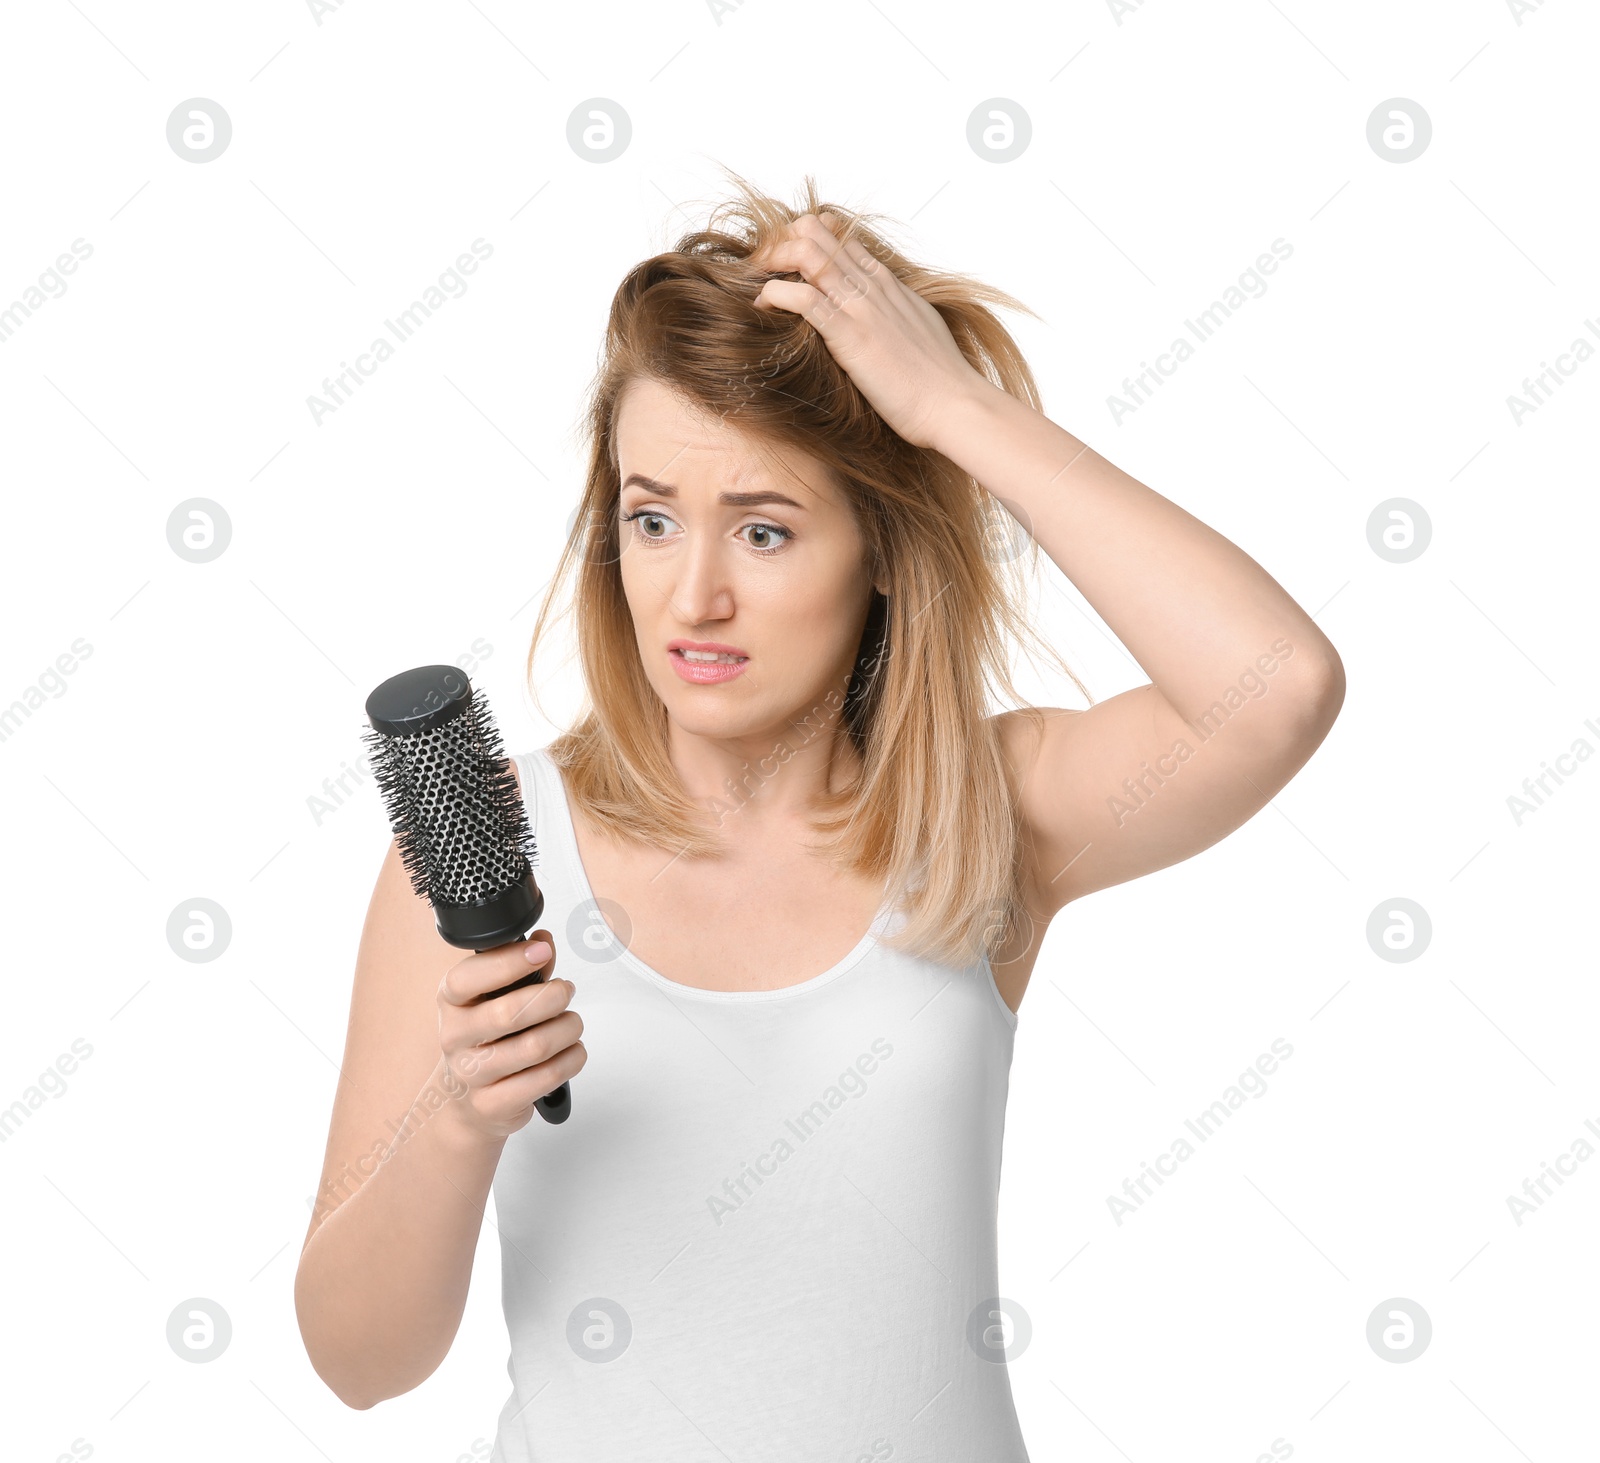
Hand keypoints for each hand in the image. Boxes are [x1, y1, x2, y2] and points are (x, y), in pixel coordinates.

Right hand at [436, 930, 584, 1143]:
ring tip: (572, 1023)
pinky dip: (570, 1060)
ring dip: (567, 1029)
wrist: (471, 1099)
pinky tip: (572, 1051)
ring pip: (534, 1046)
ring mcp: (470, 1074)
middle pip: (508, 1014)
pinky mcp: (492, 1103)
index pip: (467, 978)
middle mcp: (454, 1036)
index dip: (508, 962)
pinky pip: (545, 1078)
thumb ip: (525, 969)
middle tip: (566, 991)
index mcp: (451, 1001)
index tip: (542, 952)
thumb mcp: (499, 997)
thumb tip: (542, 941)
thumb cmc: (490, 1037)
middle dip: (551, 997)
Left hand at [752, 212, 988, 451]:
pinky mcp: (849, 334)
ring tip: (758, 287)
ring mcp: (860, 306)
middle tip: (762, 274)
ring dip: (772, 263)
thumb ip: (892, 313)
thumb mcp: (916, 328)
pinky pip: (802, 298)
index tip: (784, 266)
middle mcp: (871, 284)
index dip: (801, 241)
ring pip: (806, 253)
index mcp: (885, 281)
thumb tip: (878, 318)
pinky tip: (763, 307)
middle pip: (813, 232)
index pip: (836, 235)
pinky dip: (774, 295)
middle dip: (778, 245)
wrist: (953, 403)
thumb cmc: (938, 377)